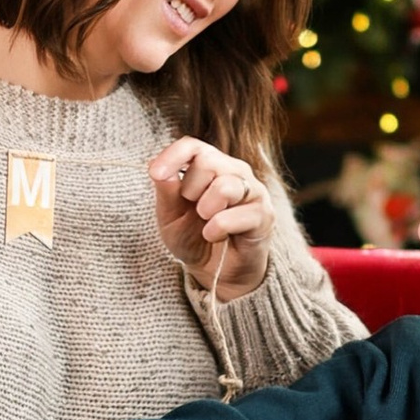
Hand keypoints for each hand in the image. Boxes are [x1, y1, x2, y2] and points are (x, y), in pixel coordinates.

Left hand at [149, 137, 274, 299]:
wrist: (218, 273)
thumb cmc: (194, 238)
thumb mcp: (171, 217)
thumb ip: (166, 192)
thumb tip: (158, 170)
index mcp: (211, 165)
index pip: (193, 146)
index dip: (173, 155)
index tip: (156, 173)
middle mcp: (235, 171)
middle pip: (208, 162)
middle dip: (190, 190)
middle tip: (194, 209)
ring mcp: (253, 191)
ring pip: (225, 185)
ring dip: (205, 209)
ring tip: (206, 222)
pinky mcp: (264, 214)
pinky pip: (234, 215)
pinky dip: (216, 229)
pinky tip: (216, 236)